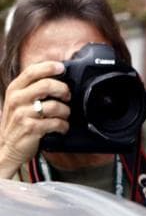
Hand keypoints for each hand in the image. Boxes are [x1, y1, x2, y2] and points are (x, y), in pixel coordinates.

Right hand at [0, 61, 69, 177]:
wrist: (8, 148)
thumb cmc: (19, 122)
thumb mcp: (20, 101)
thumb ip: (33, 88)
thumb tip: (56, 74)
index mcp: (15, 90)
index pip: (31, 71)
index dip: (49, 67)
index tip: (62, 68)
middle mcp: (17, 100)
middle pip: (46, 85)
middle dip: (63, 90)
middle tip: (67, 96)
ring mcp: (22, 114)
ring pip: (54, 106)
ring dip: (66, 111)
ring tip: (64, 116)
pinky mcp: (31, 128)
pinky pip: (56, 123)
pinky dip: (64, 125)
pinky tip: (62, 127)